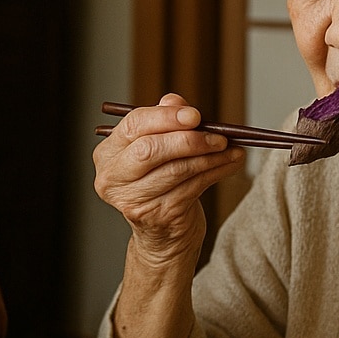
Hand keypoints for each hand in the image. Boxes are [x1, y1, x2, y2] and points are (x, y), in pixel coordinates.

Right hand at [93, 94, 245, 263]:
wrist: (161, 237)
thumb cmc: (159, 185)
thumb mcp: (157, 151)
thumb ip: (163, 122)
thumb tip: (174, 100)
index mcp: (108, 155)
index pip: (134, 126)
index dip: (166, 117)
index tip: (195, 115)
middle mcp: (112, 179)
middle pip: (150, 149)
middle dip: (188, 139)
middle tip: (217, 135)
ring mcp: (132, 200)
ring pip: (176, 170)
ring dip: (209, 156)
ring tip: (230, 148)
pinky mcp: (157, 217)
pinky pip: (192, 187)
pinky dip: (215, 172)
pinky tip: (230, 163)